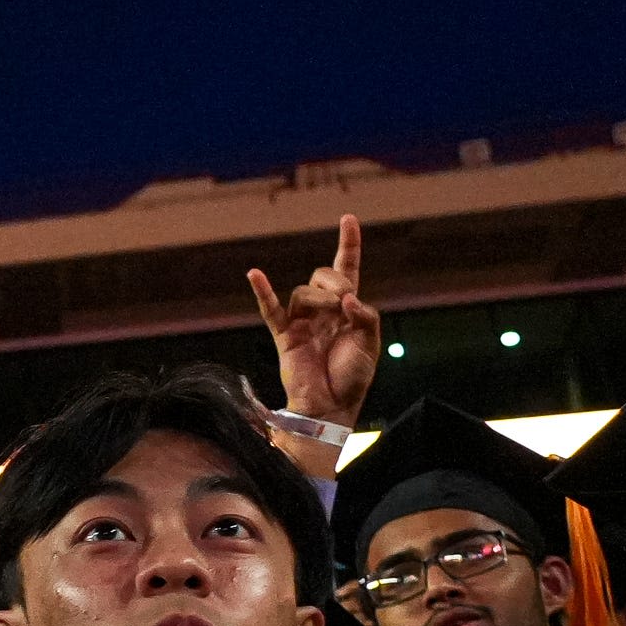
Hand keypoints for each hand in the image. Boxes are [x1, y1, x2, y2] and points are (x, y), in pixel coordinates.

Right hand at [250, 214, 382, 427]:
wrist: (332, 406)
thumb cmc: (353, 378)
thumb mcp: (370, 344)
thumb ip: (365, 317)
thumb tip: (347, 299)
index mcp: (347, 310)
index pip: (347, 269)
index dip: (348, 244)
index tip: (348, 219)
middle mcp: (323, 311)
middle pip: (322, 277)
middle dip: (336, 282)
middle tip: (345, 302)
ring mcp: (302, 322)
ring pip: (304, 293)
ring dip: (319, 298)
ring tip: (331, 316)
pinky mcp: (284, 336)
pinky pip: (271, 310)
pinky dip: (263, 292)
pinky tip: (254, 274)